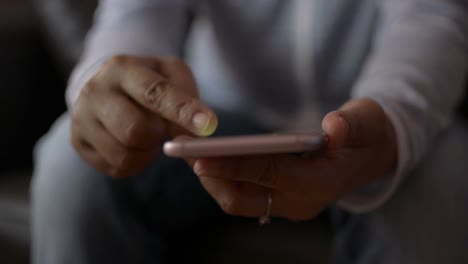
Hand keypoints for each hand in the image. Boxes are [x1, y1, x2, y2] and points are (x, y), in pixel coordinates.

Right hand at [71, 56, 217, 177]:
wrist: (107, 87)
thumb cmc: (148, 81)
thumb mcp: (171, 75)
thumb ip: (187, 99)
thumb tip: (200, 136)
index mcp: (121, 68)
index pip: (155, 92)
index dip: (182, 110)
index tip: (208, 125)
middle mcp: (95, 91)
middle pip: (135, 130)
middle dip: (157, 135)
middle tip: (159, 127)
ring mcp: (82, 119)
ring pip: (126, 154)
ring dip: (147, 151)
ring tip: (146, 134)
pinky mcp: (79, 143)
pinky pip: (117, 167)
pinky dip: (135, 162)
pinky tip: (133, 144)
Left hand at [190, 99, 396, 220]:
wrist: (371, 156)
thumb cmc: (367, 134)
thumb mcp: (367, 122)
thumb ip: (353, 125)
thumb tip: (333, 126)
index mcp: (321, 182)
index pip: (269, 174)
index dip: (233, 166)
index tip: (198, 159)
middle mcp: (301, 202)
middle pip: (243, 198)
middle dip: (212, 178)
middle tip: (183, 154)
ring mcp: (289, 205)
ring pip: (238, 200)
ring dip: (213, 180)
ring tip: (190, 156)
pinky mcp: (280, 201)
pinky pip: (244, 196)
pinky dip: (224, 180)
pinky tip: (210, 162)